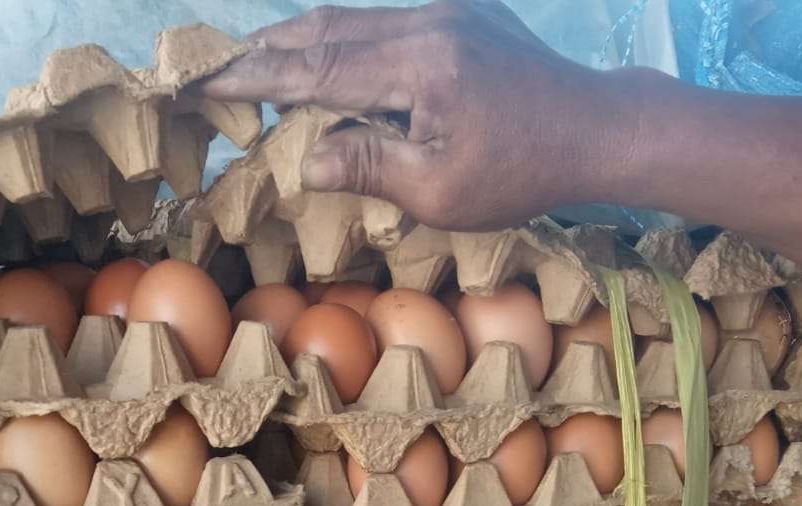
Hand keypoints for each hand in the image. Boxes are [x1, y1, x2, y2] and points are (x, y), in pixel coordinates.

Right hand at [201, 2, 638, 231]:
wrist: (597, 127)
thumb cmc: (521, 173)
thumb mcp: (440, 192)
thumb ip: (368, 166)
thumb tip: (303, 159)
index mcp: (419, 67)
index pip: (315, 68)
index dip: (253, 77)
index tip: (204, 83)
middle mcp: (427, 22)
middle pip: (324, 29)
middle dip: (262, 50)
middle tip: (209, 66)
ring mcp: (445, 10)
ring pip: (350, 18)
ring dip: (296, 40)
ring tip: (250, 62)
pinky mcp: (459, 13)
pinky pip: (382, 21)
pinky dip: (339, 39)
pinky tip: (318, 57)